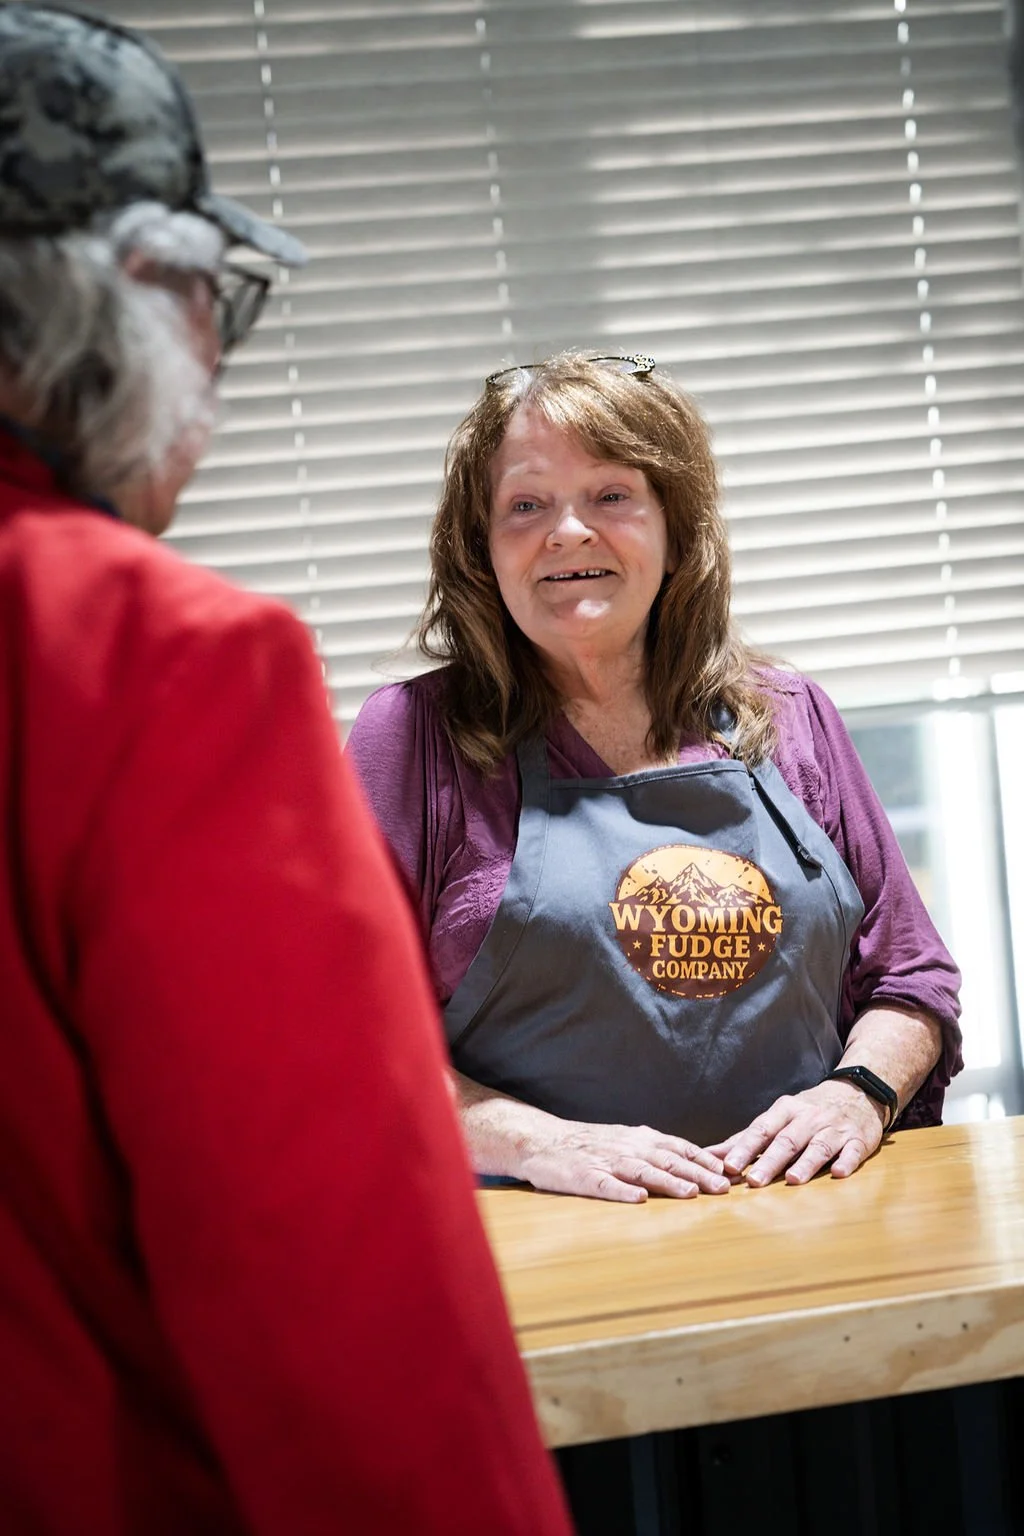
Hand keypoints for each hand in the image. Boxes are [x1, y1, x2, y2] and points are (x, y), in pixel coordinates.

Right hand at [516, 1121, 731, 1203]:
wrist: (542, 1140)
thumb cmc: (588, 1144)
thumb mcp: (625, 1140)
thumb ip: (655, 1150)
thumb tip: (693, 1162)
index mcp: (639, 1139)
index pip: (679, 1147)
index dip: (706, 1159)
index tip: (732, 1171)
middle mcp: (627, 1148)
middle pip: (667, 1159)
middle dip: (698, 1173)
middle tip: (723, 1188)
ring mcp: (605, 1162)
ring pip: (642, 1171)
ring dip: (668, 1182)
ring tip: (690, 1194)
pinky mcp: (583, 1177)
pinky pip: (605, 1185)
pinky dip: (623, 1192)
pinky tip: (639, 1200)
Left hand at [706, 1081, 886, 1187]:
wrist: (857, 1091)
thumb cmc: (809, 1110)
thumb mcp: (779, 1117)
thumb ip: (747, 1138)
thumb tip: (711, 1155)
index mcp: (786, 1111)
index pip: (762, 1130)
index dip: (744, 1148)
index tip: (729, 1167)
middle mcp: (809, 1118)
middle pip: (787, 1140)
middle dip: (770, 1161)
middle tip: (754, 1181)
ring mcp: (835, 1128)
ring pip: (818, 1146)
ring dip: (806, 1163)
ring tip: (792, 1179)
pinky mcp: (859, 1139)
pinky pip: (853, 1151)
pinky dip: (846, 1161)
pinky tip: (839, 1173)